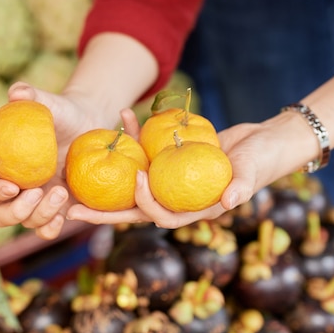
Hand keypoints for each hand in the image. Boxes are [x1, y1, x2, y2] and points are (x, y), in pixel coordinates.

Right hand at [0, 81, 126, 239]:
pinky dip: (51, 228)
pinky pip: (46, 229)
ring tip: (62, 190)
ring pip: (26, 223)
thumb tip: (16, 93)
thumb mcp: (51, 103)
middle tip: (37, 192)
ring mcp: (35, 204)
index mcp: (4, 166)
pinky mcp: (55, 211)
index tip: (13, 185)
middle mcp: (16, 190)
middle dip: (15, 211)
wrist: (89, 128)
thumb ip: (32, 96)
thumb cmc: (64, 114)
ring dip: (41, 214)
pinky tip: (65, 215)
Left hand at [68, 117, 299, 227]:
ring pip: (132, 181)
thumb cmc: (263, 160)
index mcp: (192, 209)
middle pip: (132, 209)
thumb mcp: (254, 172)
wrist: (264, 142)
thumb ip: (243, 187)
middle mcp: (175, 198)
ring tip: (79, 161)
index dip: (144, 203)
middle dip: (101, 212)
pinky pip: (146, 153)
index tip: (136, 177)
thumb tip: (230, 203)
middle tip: (69, 207)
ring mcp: (169, 181)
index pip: (160, 215)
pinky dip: (136, 136)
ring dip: (109, 169)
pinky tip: (124, 116)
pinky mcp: (169, 162)